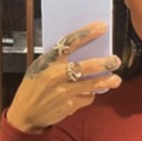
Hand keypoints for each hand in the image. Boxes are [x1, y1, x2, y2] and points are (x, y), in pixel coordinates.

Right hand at [6, 22, 121, 133]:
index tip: (102, 27)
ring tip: (116, 79)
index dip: (87, 33)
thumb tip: (83, 51)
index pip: (70, 42)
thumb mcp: (40, 68)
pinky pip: (87, 98)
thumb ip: (58, 60)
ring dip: (106, 81)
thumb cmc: (33, 87)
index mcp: (48, 61)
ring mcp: (64, 91)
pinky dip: (90, 94)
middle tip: (115, 60)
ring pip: (92, 84)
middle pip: (87, 65)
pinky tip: (89, 93)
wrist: (25, 113)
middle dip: (104, 62)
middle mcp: (56, 75)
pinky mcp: (69, 105)